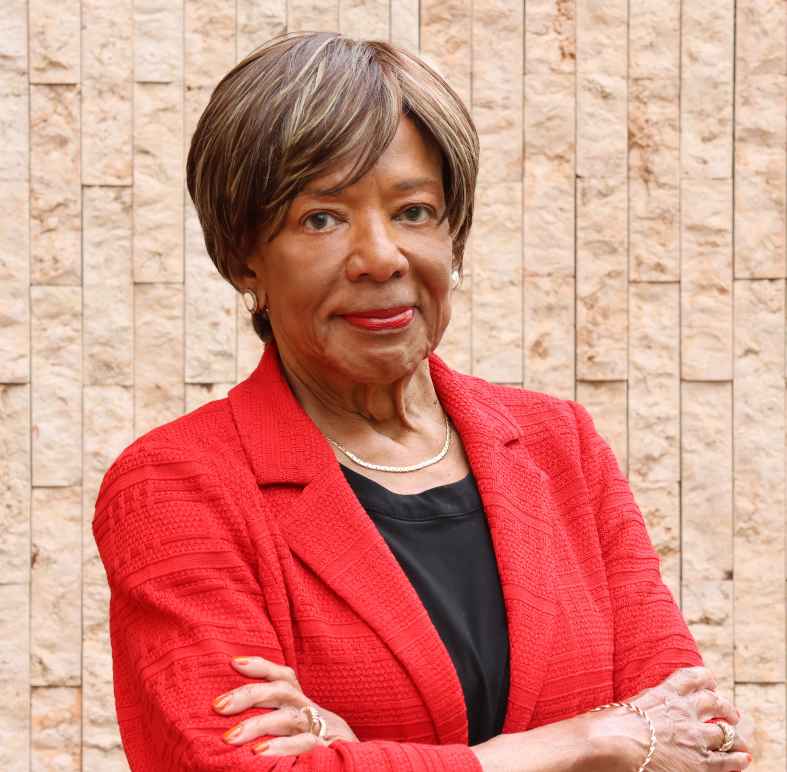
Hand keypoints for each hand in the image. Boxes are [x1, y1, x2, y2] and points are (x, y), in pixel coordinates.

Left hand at [212, 655, 358, 755]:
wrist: (357, 766)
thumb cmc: (317, 749)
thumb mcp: (295, 730)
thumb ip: (273, 720)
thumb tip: (230, 723)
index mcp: (303, 704)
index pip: (283, 677)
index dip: (260, 666)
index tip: (233, 662)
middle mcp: (311, 710)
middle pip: (281, 690)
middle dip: (248, 694)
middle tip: (218, 705)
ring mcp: (321, 728)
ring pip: (288, 717)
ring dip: (256, 724)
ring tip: (229, 737)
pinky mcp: (327, 748)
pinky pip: (304, 743)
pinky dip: (281, 746)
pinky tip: (259, 753)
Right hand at [604, 666, 752, 771]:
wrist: (612, 744)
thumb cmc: (607, 726)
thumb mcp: (622, 705)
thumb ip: (638, 706)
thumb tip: (634, 710)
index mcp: (663, 693)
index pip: (690, 677)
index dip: (704, 677)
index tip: (710, 680)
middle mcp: (683, 711)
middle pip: (714, 702)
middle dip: (725, 706)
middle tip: (731, 712)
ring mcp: (694, 736)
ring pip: (726, 731)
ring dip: (735, 735)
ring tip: (741, 740)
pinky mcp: (700, 762)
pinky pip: (726, 760)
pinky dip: (737, 760)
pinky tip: (744, 760)